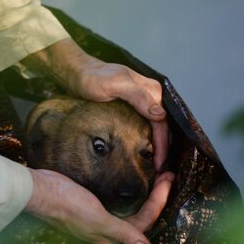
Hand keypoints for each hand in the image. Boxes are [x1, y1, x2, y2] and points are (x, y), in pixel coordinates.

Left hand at [21, 38, 168, 170]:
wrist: (79, 72)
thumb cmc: (93, 79)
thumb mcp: (114, 85)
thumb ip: (138, 97)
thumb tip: (160, 115)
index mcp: (151, 90)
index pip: (163, 123)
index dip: (162, 145)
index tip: (157, 165)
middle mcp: (152, 94)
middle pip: (163, 126)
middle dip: (163, 148)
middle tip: (157, 170)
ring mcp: (144, 99)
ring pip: (157, 126)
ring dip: (157, 145)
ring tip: (153, 164)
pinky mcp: (135, 105)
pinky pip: (148, 123)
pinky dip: (149, 138)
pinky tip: (144, 150)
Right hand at [26, 169, 174, 243]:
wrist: (42, 191)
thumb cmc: (68, 205)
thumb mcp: (99, 219)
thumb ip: (124, 233)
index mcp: (109, 237)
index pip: (144, 220)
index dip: (158, 201)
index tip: (167, 180)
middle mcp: (105, 230)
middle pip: (139, 215)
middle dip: (156, 197)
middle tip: (167, 175)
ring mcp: (98, 218)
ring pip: (130, 208)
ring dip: (146, 194)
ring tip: (158, 178)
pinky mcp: (91, 205)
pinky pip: (118, 202)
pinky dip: (130, 192)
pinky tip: (134, 183)